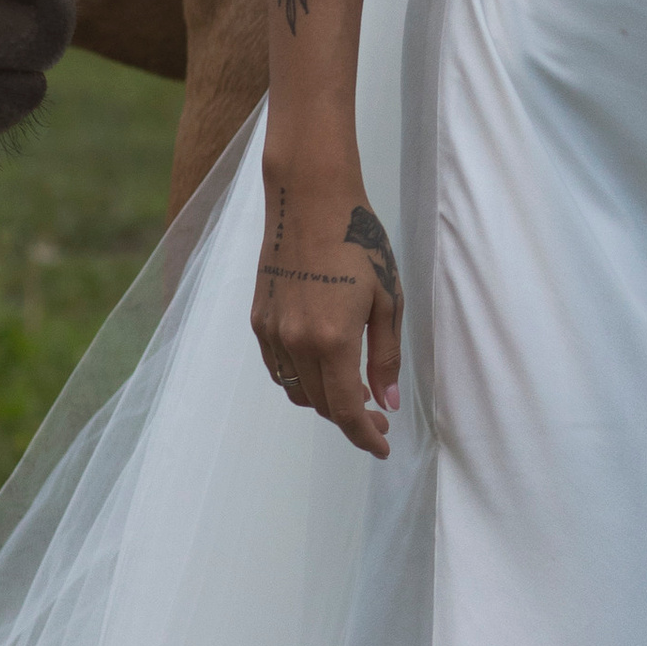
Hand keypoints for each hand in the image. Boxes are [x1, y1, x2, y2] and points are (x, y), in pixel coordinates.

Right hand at [253, 161, 403, 458]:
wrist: (310, 198)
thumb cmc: (358, 241)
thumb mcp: (388, 299)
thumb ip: (385, 356)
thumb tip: (385, 402)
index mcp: (332, 340)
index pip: (345, 410)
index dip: (365, 436)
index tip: (383, 446)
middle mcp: (295, 342)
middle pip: (320, 404)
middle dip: (350, 417)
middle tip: (377, 413)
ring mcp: (271, 331)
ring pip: (296, 390)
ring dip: (324, 399)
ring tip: (353, 389)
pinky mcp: (258, 318)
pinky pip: (278, 367)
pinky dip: (300, 378)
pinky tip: (322, 366)